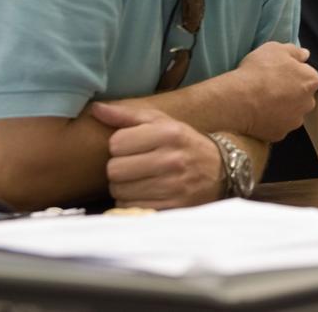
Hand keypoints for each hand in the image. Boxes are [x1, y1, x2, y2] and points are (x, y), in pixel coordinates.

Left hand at [91, 102, 223, 208]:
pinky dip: (134, 203)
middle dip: (120, 169)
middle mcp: (172, 159)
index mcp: (168, 133)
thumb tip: (95, 109)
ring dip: (125, 188)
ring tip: (141, 181)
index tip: (133, 148)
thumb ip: (128, 116)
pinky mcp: (173, 208)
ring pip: (120, 192)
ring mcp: (174, 186)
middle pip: (115, 170)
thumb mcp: (163, 123)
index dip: (120, 147)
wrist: (222, 171)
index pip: (116, 143)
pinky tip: (148, 194)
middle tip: (134, 166)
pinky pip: (132, 209)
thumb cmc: (184, 144)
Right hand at [233, 42, 317, 142]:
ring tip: (262, 100)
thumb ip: (294, 51)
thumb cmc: (259, 71)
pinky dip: (271, 121)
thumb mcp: (275, 49)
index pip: (308, 76)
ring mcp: (294, 121)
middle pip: (302, 96)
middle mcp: (308, 103)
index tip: (278, 72)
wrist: (239, 99)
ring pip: (291, 113)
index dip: (293, 73)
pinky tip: (258, 113)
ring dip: (282, 108)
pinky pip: (278, 125)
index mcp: (311, 81)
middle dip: (291, 92)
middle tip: (270, 86)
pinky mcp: (280, 134)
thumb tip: (305, 54)